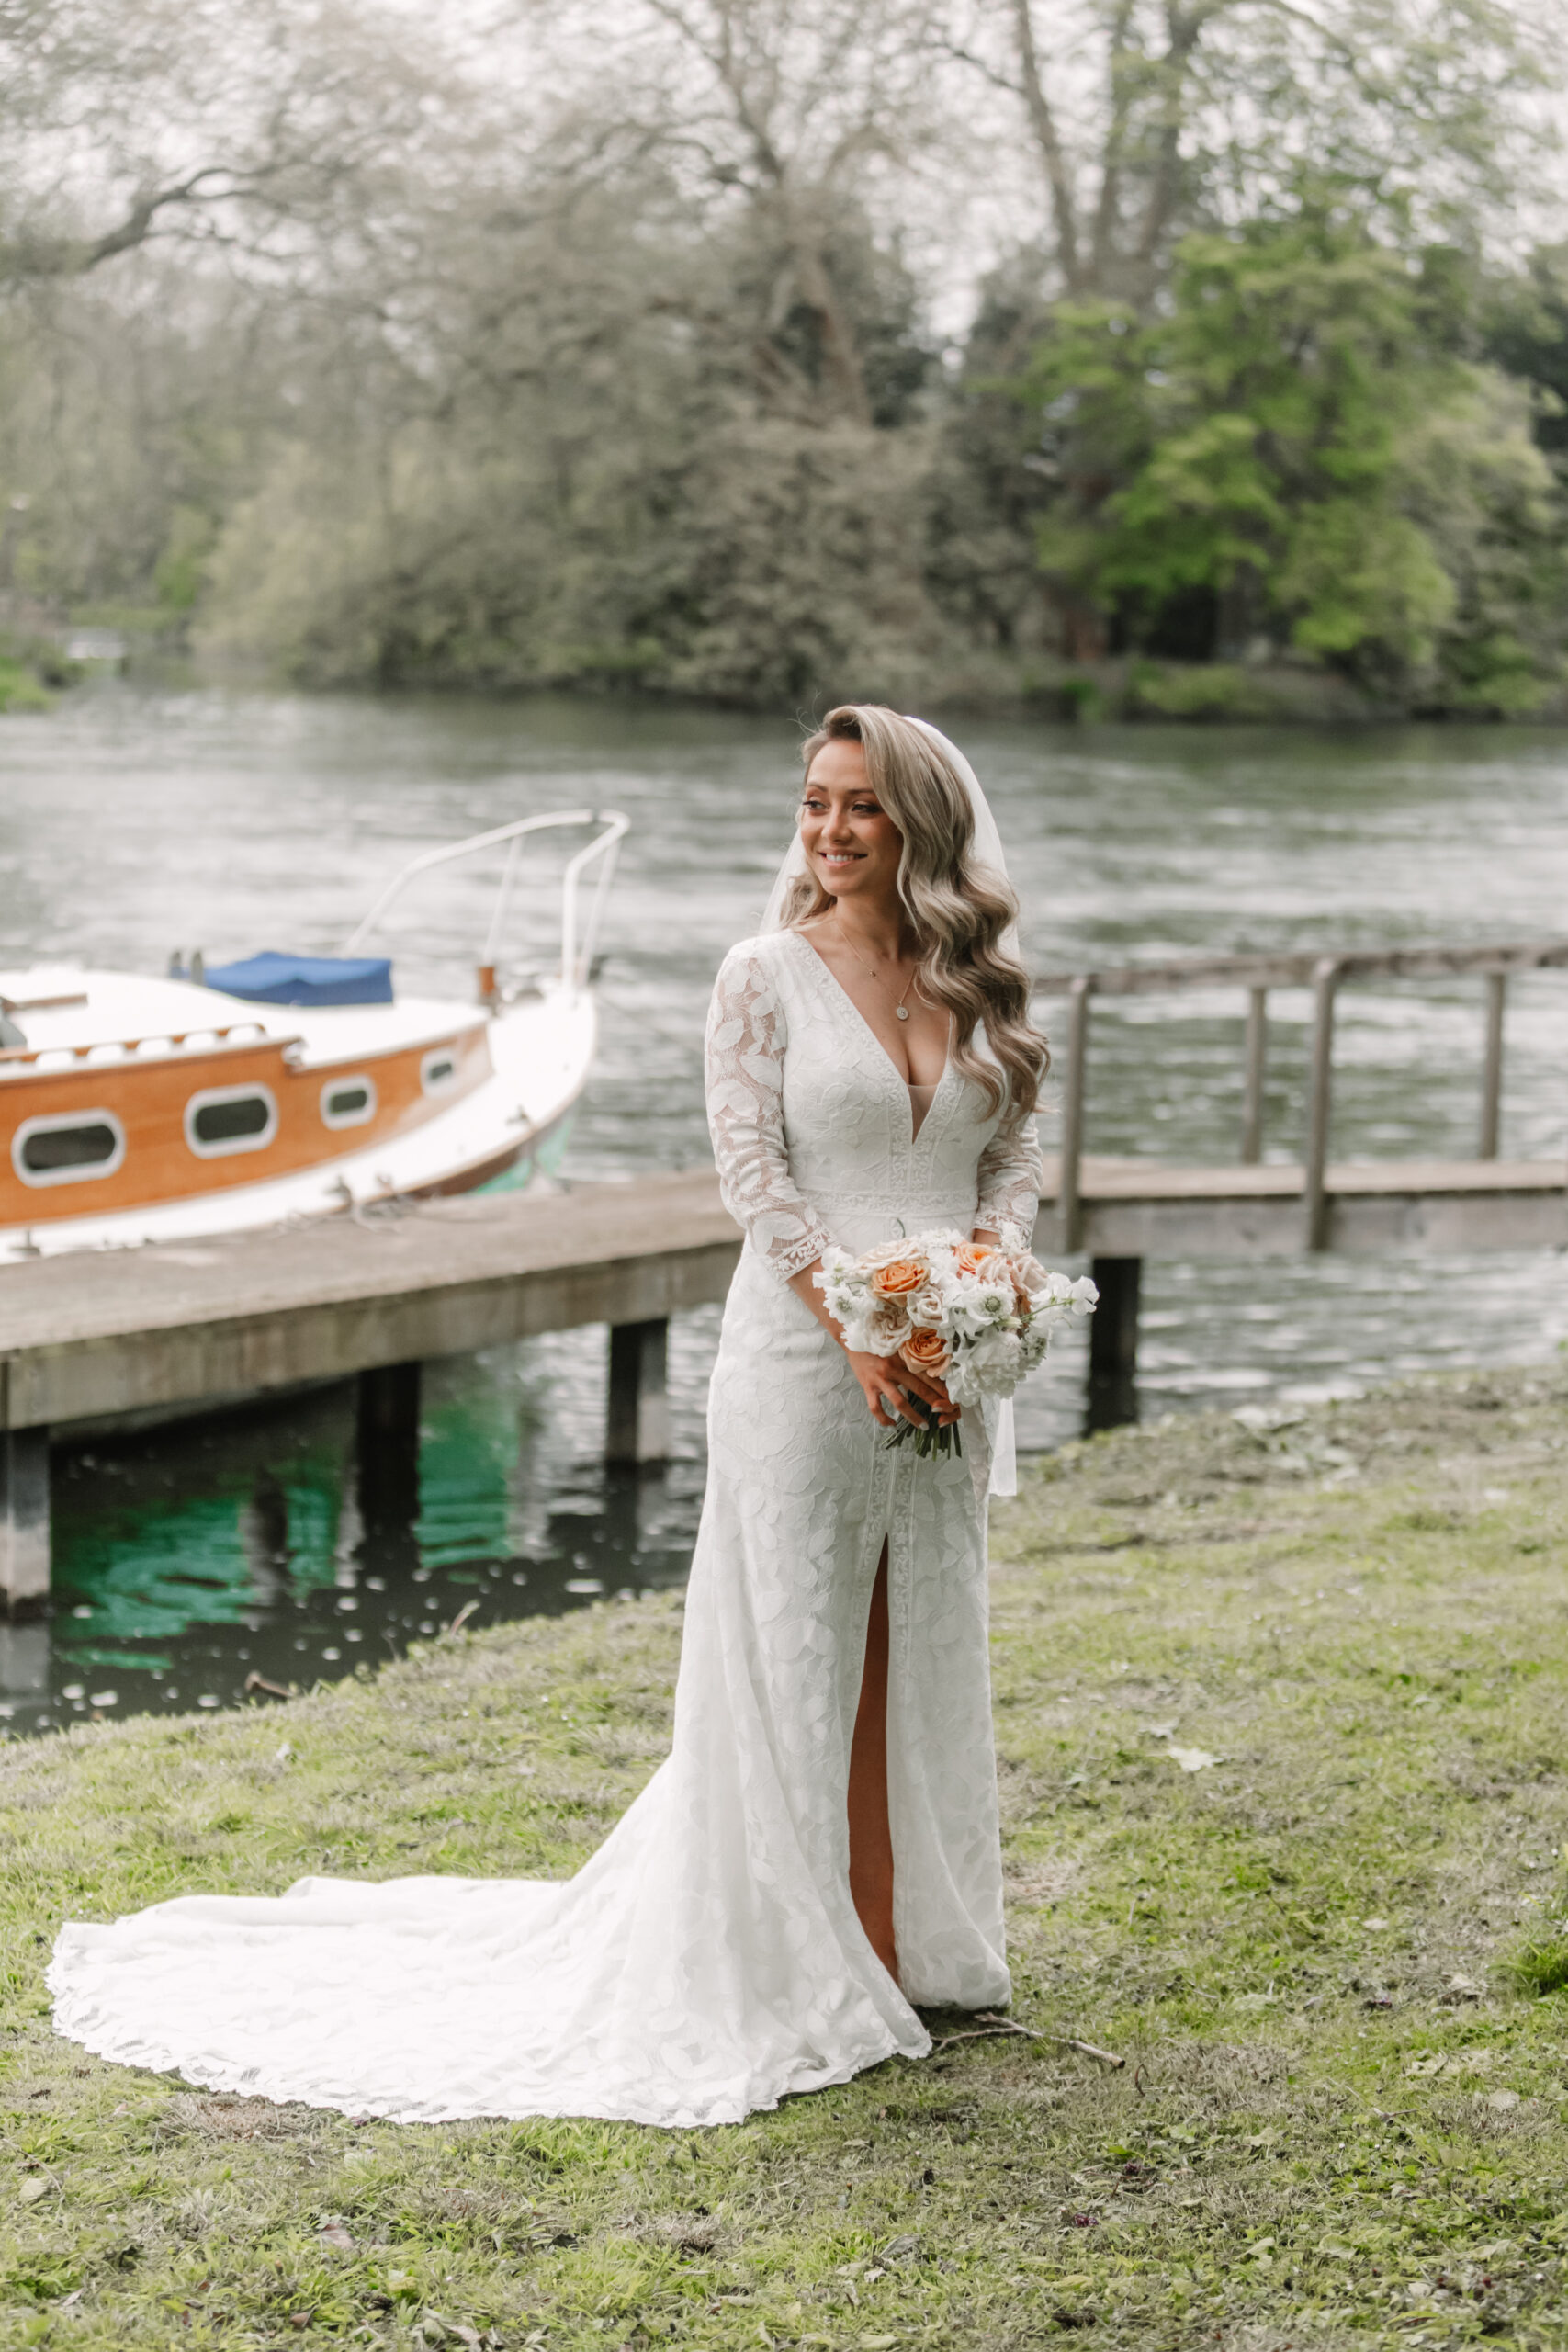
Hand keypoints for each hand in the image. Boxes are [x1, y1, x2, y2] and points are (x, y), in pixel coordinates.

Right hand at [844, 1348, 959, 1431]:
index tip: (952, 1397)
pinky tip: (892, 1426)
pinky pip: (876, 1408)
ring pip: (900, 1402)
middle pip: (919, 1388)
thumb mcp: (898, 1346)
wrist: (852, 1338)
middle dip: (934, 1402)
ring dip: (913, 1416)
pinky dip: (884, 1419)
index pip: (927, 1374)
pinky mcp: (867, 1386)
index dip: (941, 1387)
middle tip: (945, 1414)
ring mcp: (880, 1379)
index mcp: (904, 1358)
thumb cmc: (878, 1342)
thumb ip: (911, 1358)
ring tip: (924, 1426)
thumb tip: (930, 1370)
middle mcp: (894, 1368)